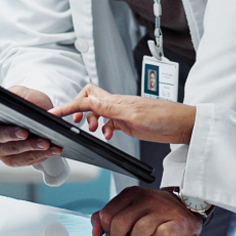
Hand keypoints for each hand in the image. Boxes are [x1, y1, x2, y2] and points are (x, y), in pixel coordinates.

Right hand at [0, 85, 62, 166]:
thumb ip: (20, 96)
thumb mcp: (25, 93)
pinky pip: (23, 160)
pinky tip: (51, 150)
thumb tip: (19, 102)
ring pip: (12, 151)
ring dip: (30, 148)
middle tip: (25, 132)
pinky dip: (39, 155)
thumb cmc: (29, 102)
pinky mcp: (12, 159)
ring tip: (46, 143)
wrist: (41, 115)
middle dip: (11, 135)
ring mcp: (0, 149)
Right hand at [49, 83, 195, 144]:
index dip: (68, 106)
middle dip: (76, 109)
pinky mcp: (128, 122)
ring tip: (91, 131)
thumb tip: (88, 100)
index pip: (85, 100)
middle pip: (88, 99)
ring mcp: (122, 113)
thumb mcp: (134, 115)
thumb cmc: (164, 117)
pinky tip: (107, 136)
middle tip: (73, 123)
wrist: (182, 124)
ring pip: (97, 111)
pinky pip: (108, 122)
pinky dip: (103, 129)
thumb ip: (110, 109)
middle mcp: (117, 105)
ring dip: (89, 120)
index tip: (53, 113)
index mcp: (116, 101)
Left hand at [91, 186, 202, 235]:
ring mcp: (162, 209)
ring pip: (137, 234)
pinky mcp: (176, 222)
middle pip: (119, 225)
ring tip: (147, 234)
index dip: (109, 229)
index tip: (118, 230)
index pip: (106, 216)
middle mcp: (146, 198)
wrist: (185, 206)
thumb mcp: (130, 206)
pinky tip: (159, 235)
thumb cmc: (154, 209)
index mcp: (131, 193)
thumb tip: (95, 229)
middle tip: (131, 235)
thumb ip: (109, 215)